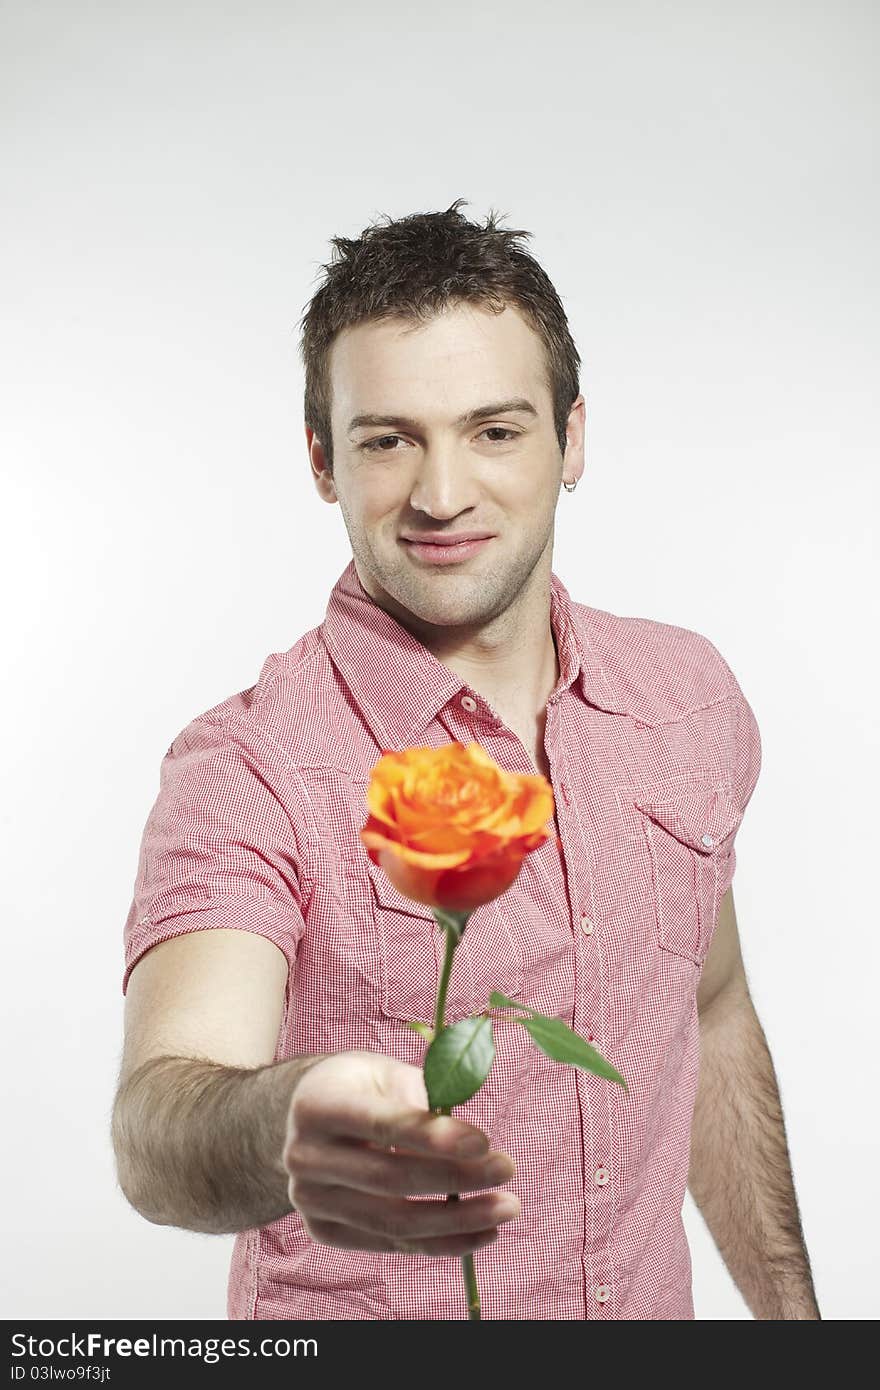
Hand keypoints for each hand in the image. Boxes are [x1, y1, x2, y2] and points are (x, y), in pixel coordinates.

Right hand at [282, 1050, 519, 1256]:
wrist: (310, 1118)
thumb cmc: (363, 1088)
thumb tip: (472, 1141)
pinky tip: (481, 1232)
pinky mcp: (324, 1230)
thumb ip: (423, 1099)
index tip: (484, 1142)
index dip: (435, 1137)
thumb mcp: (388, 1074)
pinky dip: (441, 1243)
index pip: (382, 1124)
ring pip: (393, 1221)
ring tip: (506, 1207)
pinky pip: (390, 1245)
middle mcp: (304, 1156)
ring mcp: (309, 1200)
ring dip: (458, 1220)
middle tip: (506, 1169)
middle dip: (456, 1178)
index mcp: (318, 1105)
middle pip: (390, 1178)